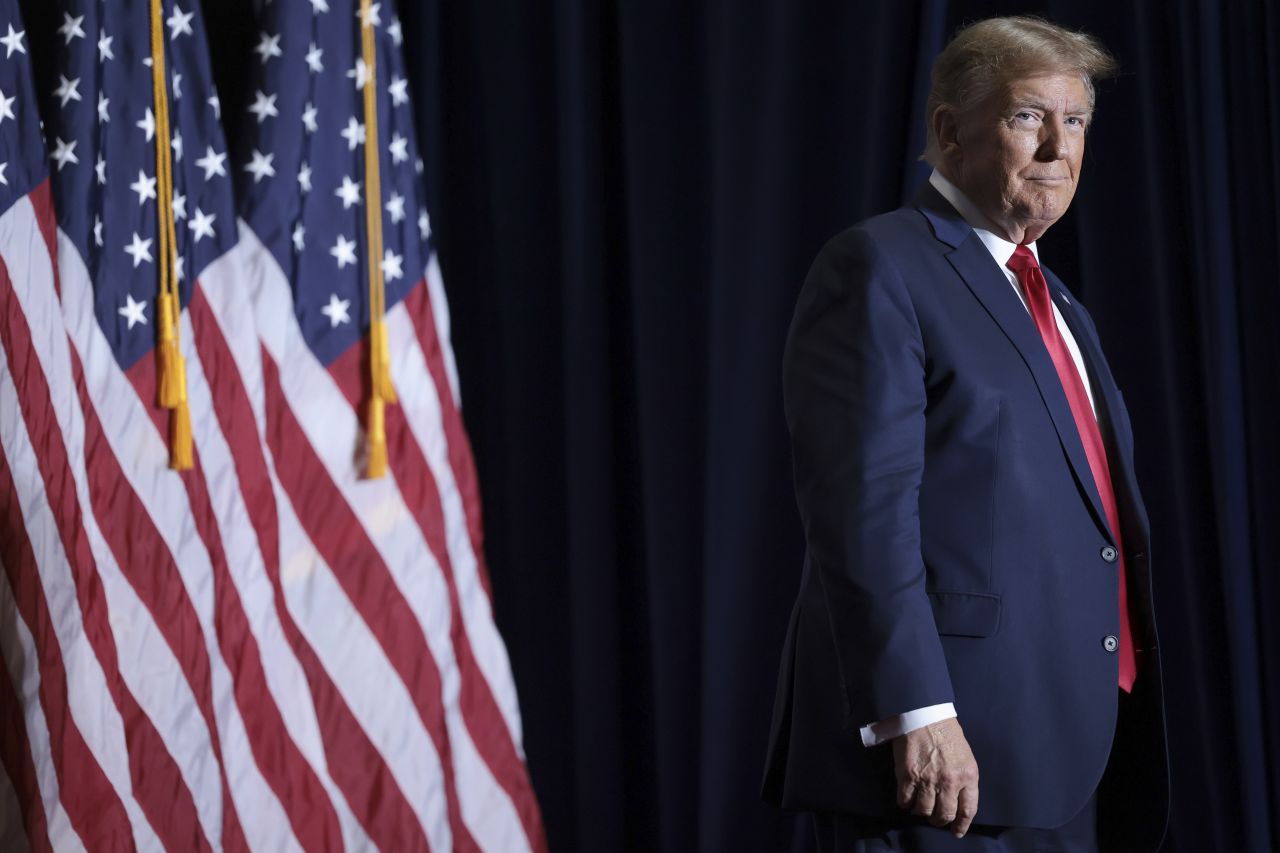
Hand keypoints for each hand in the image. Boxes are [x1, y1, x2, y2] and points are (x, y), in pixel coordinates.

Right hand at [892, 717, 978, 837]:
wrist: (924, 714)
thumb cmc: (946, 731)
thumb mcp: (965, 755)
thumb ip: (963, 778)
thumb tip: (958, 798)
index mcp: (968, 775)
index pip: (967, 810)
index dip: (961, 825)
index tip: (956, 831)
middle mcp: (949, 781)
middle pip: (945, 814)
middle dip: (939, 820)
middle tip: (935, 818)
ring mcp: (928, 780)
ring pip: (924, 810)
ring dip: (921, 812)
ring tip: (919, 807)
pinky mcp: (908, 775)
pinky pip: (905, 800)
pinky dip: (905, 803)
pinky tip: (906, 799)